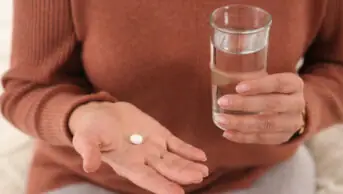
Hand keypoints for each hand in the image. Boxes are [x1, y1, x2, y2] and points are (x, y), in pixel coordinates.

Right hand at [69, 102, 207, 193]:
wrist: (102, 115)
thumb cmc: (92, 129)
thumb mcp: (86, 138)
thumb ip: (89, 150)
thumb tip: (89, 166)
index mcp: (127, 164)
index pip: (147, 178)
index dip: (162, 186)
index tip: (178, 193)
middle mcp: (143, 160)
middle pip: (166, 170)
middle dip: (182, 174)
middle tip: (199, 177)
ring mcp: (153, 148)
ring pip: (174, 159)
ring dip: (189, 165)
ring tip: (204, 170)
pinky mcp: (159, 135)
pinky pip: (176, 144)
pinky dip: (188, 150)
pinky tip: (201, 156)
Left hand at [215, 73, 305, 144]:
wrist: (292, 110)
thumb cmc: (272, 90)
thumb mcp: (268, 79)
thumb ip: (250, 76)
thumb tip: (213, 66)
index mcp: (294, 84)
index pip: (279, 83)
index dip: (259, 85)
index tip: (238, 87)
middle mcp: (297, 104)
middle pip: (272, 104)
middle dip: (245, 104)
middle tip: (222, 102)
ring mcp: (292, 123)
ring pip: (266, 124)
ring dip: (241, 123)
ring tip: (221, 120)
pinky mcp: (284, 137)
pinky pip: (262, 139)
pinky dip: (243, 137)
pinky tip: (227, 133)